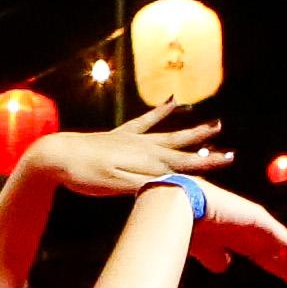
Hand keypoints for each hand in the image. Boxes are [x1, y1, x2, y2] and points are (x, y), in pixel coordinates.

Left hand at [38, 106, 224, 193]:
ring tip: (214, 122)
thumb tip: (173, 186)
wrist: (56, 155)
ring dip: (192, 130)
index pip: (184, 165)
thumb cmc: (84, 176)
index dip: (207, 164)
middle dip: (206, 148)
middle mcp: (144, 148)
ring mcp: (133, 139)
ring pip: (170, 133)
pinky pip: (146, 120)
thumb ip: (145, 186)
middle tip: (229, 147)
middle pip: (181, 148)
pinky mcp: (120, 135)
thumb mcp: (116, 187)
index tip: (230, 158)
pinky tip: (173, 100)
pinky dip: (161, 110)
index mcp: (146, 163)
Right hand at [189, 187, 286, 287]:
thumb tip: (223, 266)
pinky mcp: (259, 220)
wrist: (175, 207)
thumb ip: (214, 257)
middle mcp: (257, 233)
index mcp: (245, 240)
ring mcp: (260, 226)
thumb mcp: (203, 249)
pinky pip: (284, 241)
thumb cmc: (184, 224)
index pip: (277, 263)